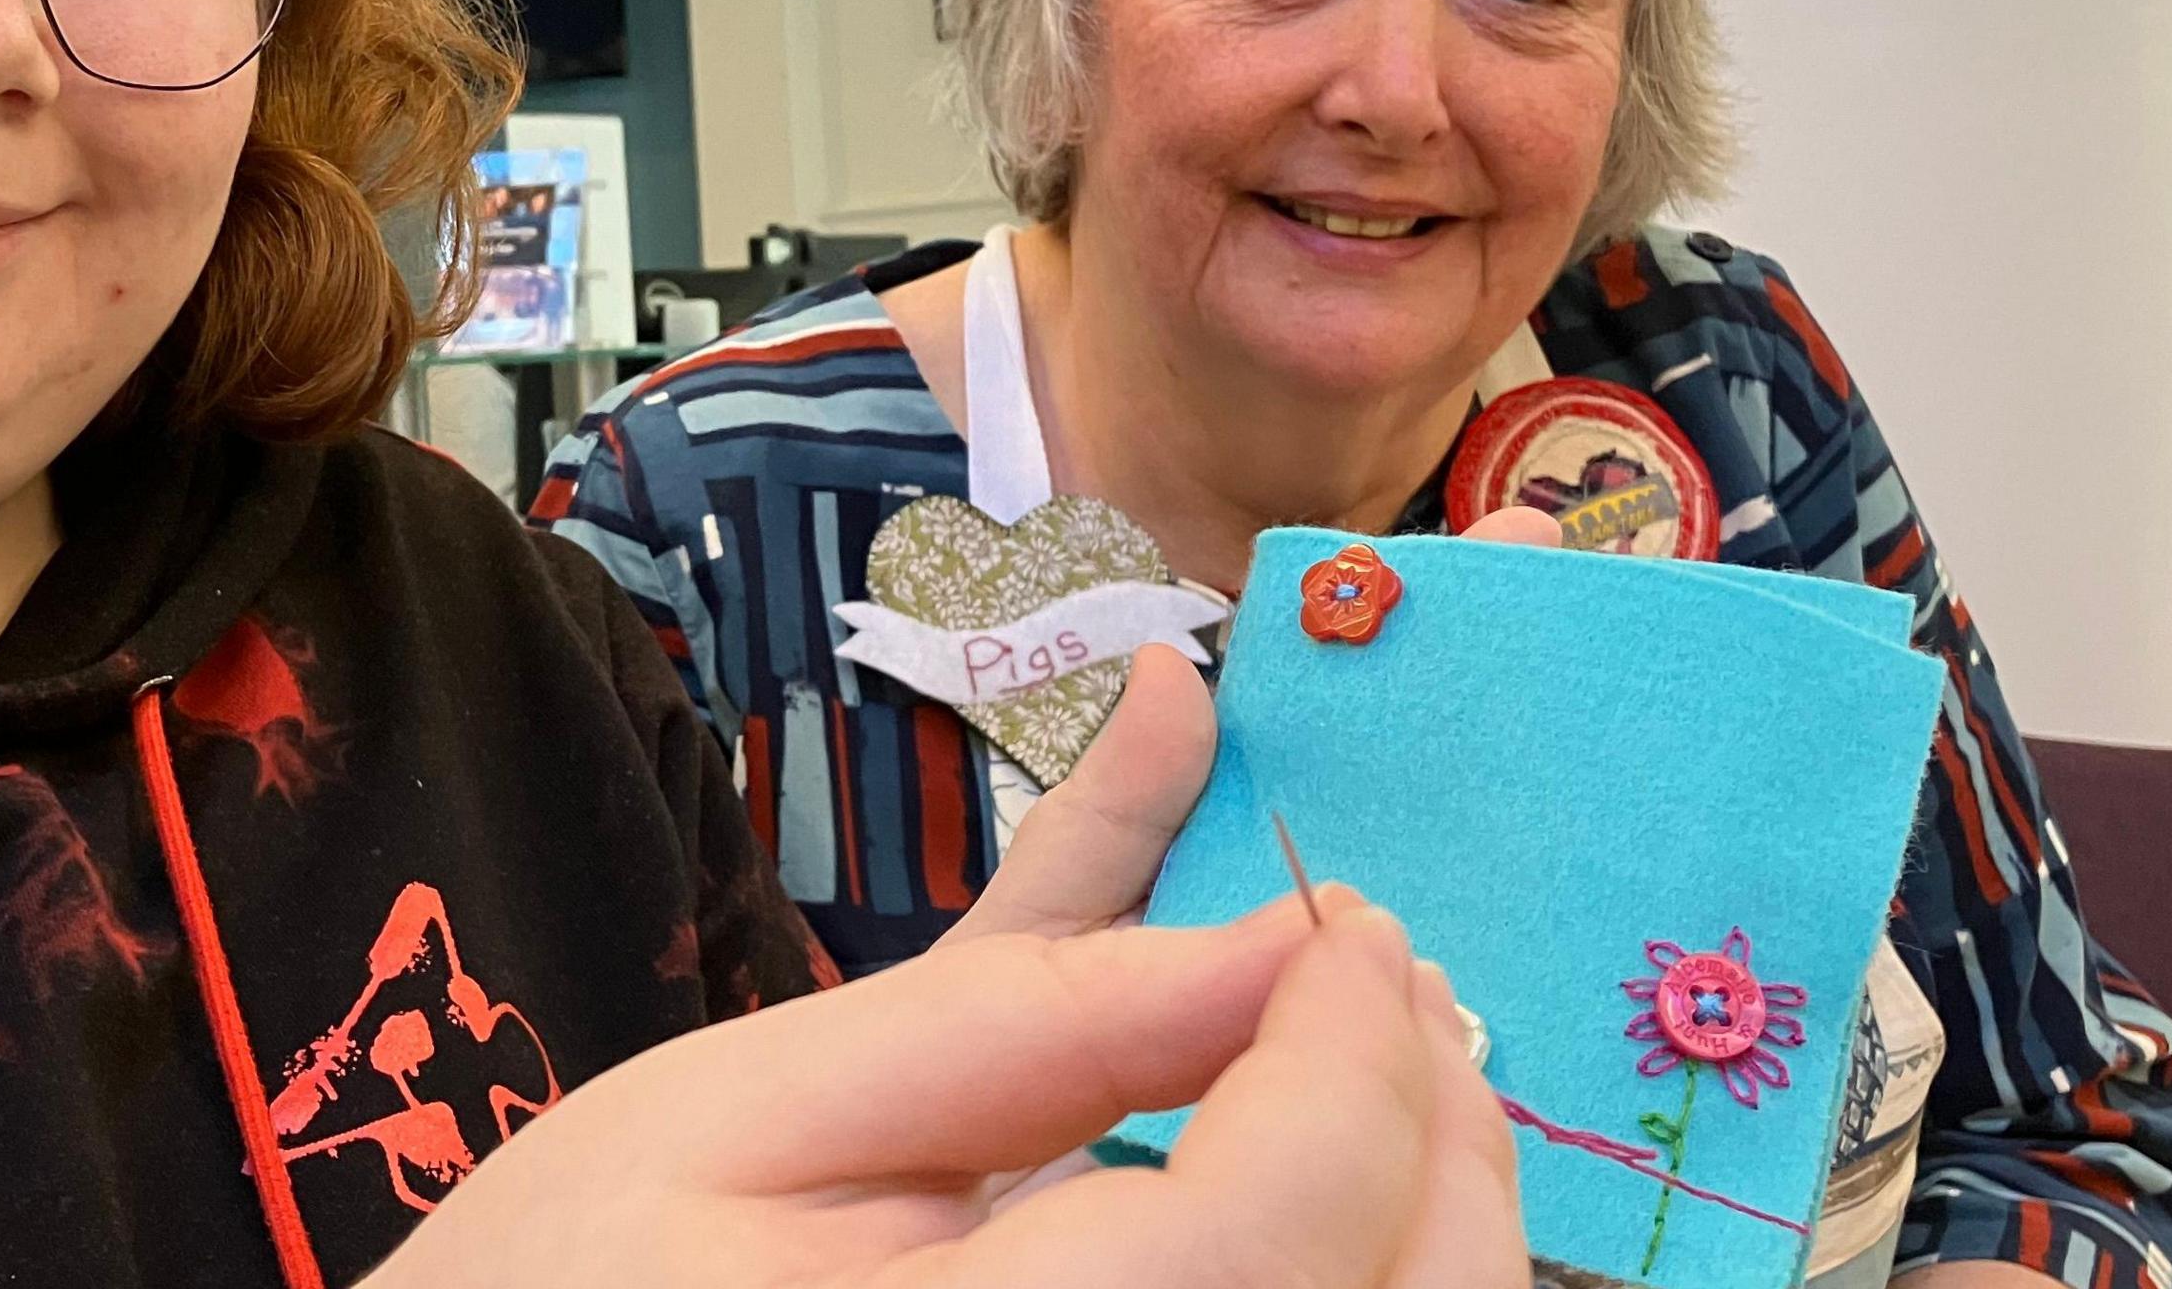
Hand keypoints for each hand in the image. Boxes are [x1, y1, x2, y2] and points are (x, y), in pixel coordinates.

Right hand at [375, 643, 1524, 1288]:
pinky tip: (1323, 1204)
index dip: (1346, 1048)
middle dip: (1433, 1132)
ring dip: (1434, 1225)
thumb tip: (1278, 942)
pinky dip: (1359, 1280)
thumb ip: (1021, 1021)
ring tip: (1373, 1080)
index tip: (1338, 919)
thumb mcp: (737, 1118)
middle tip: (1379, 974)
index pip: (1279, 1215)